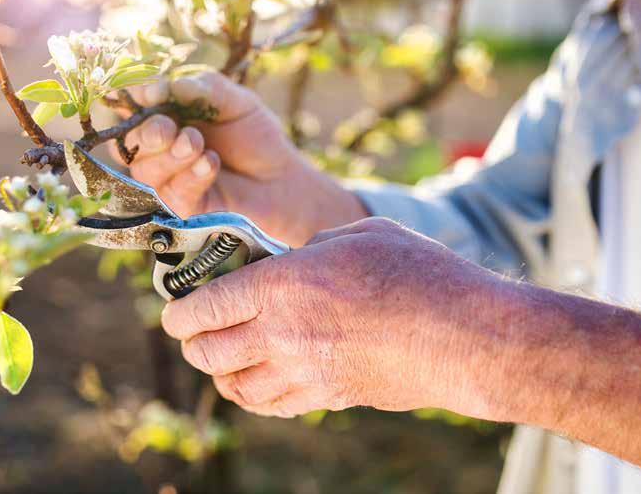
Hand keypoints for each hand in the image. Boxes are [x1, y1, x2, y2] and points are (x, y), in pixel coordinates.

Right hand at [117, 72, 366, 246]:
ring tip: (198, 144)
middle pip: (129, 142)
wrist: (281, 178)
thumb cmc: (256, 137)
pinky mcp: (180, 207)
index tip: (150, 92)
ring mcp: (166, 180)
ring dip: (170, 156)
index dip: (134, 97)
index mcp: (165, 114)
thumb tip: (169, 86)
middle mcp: (158, 148)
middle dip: (146, 133)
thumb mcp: (237, 101)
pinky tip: (210, 163)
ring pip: (145, 170)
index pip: (133, 104)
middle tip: (167, 128)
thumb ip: (205, 88)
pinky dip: (190, 176)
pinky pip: (171, 193)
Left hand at [161, 218, 493, 417]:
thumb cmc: (419, 273)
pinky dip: (252, 396)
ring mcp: (303, 372)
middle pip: (208, 351)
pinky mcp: (328, 397)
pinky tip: (255, 384)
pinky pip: (271, 406)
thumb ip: (313, 245)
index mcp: (283, 284)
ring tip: (219, 360)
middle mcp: (281, 333)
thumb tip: (294, 256)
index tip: (173, 313)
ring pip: (234, 386)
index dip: (179, 312)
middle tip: (192, 333)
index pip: (206, 306)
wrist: (467, 337)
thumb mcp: (359, 234)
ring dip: (218, 373)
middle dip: (191, 343)